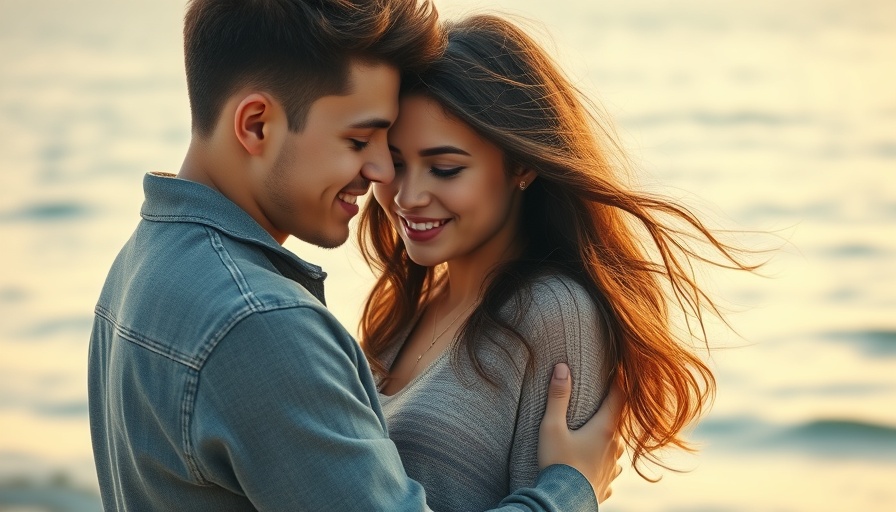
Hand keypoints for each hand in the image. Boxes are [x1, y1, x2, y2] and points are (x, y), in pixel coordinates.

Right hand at [538, 363, 624, 502]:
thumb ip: (557, 397)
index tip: (619, 368)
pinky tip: (594, 464)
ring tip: (593, 435)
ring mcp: (613, 467)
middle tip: (599, 401)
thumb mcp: (552, 427)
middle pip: (616, 422)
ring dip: (606, 438)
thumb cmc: (557, 463)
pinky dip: (603, 462)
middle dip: (608, 410)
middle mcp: (614, 446)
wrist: (564, 502)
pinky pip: (609, 468)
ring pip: (614, 446)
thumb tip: (562, 368)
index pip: (619, 397)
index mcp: (604, 429)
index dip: (619, 381)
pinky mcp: (607, 483)